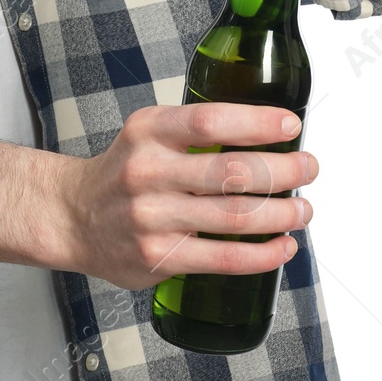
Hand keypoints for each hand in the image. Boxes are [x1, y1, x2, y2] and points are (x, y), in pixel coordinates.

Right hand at [51, 104, 316, 289]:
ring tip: (303, 209)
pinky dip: (263, 255)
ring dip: (282, 214)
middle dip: (284, 171)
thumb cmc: (124, 172)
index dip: (258, 123)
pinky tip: (283, 246)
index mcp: (149, 132)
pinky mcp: (159, 258)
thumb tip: (269, 130)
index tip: (291, 126)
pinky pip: (224, 259)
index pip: (211, 121)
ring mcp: (152, 218)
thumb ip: (198, 128)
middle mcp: (148, 173)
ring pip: (235, 218)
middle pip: (231, 171)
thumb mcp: (149, 132)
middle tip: (308, 169)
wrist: (72, 217)